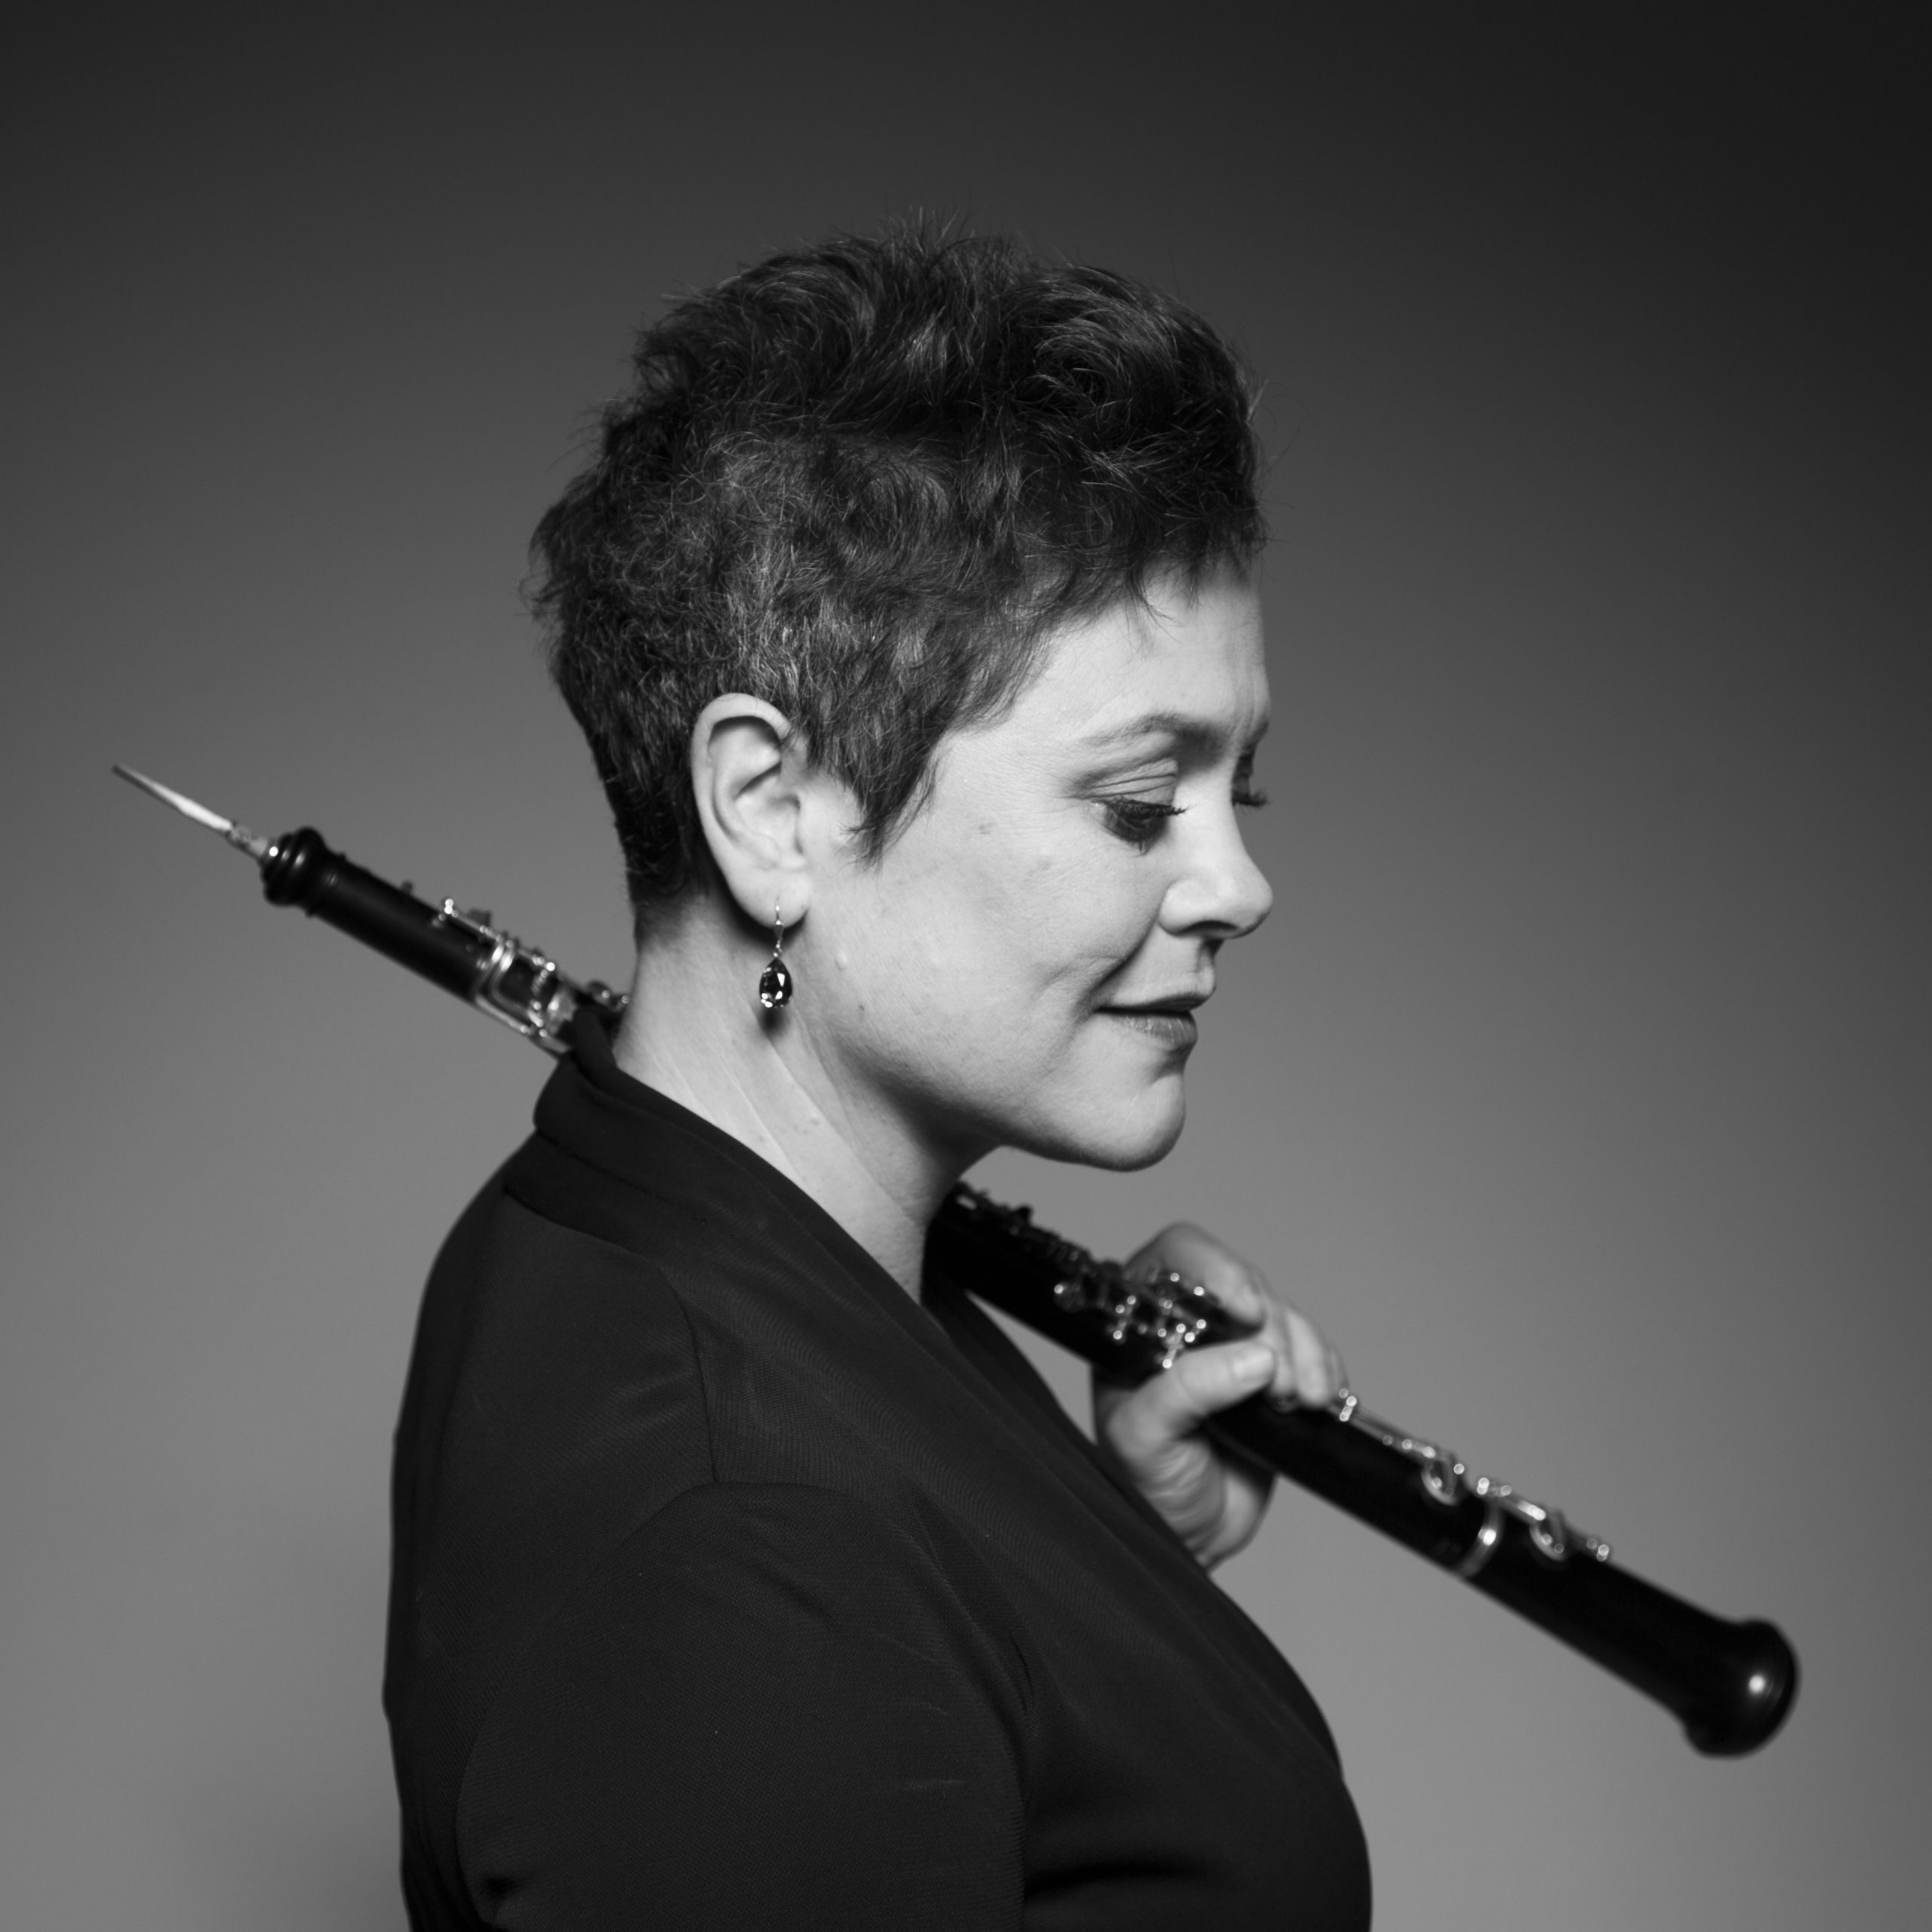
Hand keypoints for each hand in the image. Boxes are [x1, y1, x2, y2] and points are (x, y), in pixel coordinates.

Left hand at [1092, 1223, 1343, 1569]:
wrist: (1187, 1536)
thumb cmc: (1145, 1484)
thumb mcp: (1146, 1436)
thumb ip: (1186, 1391)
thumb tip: (1252, 1359)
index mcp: (1139, 1321)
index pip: (1176, 1257)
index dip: (1216, 1268)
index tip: (1247, 1310)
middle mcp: (1186, 1322)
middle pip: (1243, 1283)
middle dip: (1270, 1330)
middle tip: (1276, 1384)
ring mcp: (1233, 1346)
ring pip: (1282, 1314)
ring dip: (1302, 1354)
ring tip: (1297, 1401)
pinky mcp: (1274, 1374)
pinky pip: (1312, 1349)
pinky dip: (1324, 1370)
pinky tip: (1319, 1400)